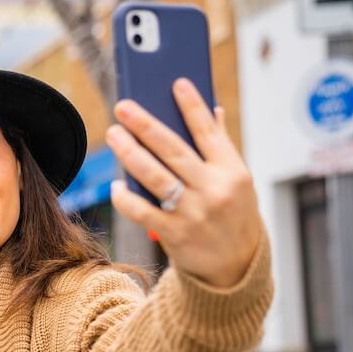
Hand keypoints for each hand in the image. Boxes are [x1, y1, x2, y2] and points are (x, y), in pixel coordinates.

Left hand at [107, 78, 262, 287]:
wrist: (235, 268)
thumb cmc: (233, 216)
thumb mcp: (238, 182)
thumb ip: (221, 148)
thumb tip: (212, 109)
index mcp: (233, 171)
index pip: (208, 132)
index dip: (191, 106)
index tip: (175, 83)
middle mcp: (214, 189)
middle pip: (173, 150)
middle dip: (145, 125)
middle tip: (123, 106)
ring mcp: (194, 212)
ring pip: (155, 176)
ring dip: (130, 153)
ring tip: (114, 134)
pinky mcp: (175, 234)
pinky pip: (143, 210)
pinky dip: (126, 197)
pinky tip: (116, 185)